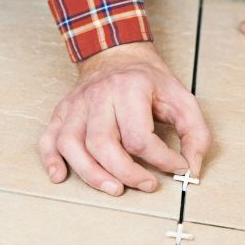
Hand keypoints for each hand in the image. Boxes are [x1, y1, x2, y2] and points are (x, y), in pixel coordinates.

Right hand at [39, 42, 211, 195]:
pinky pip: (48, 139)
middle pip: (103, 144)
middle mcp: (99, 96)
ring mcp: (76, 105)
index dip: (162, 160)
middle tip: (146, 185)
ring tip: (114, 188)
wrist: (117, 56)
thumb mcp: (183, 99)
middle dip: (126, 173)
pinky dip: (51, 160)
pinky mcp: (62, 112)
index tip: (177, 168)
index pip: (140, 137)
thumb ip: (195, 134)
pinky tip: (61, 176)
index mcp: (130, 88)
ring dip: (91, 174)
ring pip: (72, 145)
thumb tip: (191, 170)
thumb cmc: (149, 82)